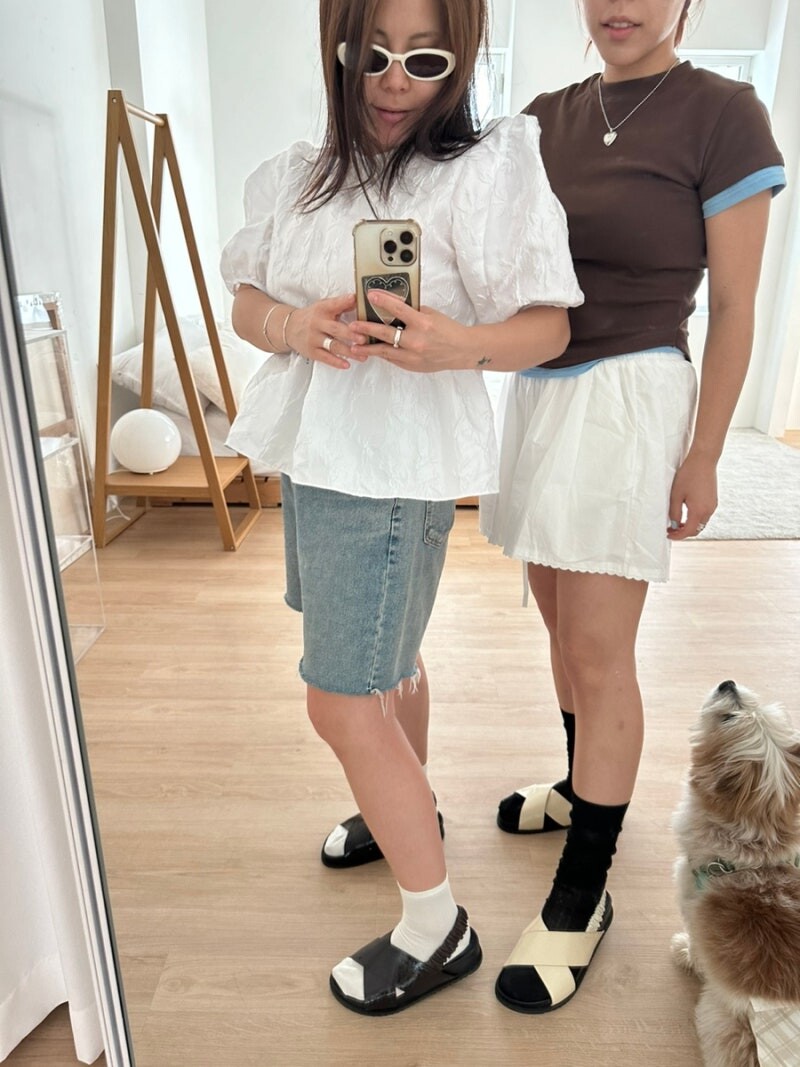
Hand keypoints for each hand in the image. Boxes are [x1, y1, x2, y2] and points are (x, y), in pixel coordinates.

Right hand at [285, 294, 361, 368]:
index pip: (333, 304)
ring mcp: (314, 338)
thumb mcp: (324, 307)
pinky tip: (347, 365)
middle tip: (364, 338)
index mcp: (322, 309)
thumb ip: (341, 305)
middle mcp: (317, 323)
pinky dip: (336, 362)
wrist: (290, 328)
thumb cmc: (313, 317)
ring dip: (348, 351)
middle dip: (350, 334)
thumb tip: (359, 300)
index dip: (344, 301)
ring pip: (333, 346)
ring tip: (363, 355)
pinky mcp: (312, 351)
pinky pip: (325, 358)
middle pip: (335, 329)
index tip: (355, 299)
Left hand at [347, 290, 474, 371]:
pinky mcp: (411, 366)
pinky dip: (383, 353)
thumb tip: (393, 307)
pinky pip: (392, 359)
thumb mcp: (431, 315)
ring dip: (368, 348)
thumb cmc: (448, 330)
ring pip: (384, 352)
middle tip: (352, 326)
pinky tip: (372, 350)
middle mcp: (416, 341)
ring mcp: (413, 356)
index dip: (383, 301)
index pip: (398, 309)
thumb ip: (412, 312)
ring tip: (353, 345)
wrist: (461, 351)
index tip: (370, 295)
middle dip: (366, 329)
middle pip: (386, 334)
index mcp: (423, 324)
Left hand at [667, 451, 717, 539]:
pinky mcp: (714, 501)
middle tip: (671, 529)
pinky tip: (686, 514)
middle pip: (696, 530)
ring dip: (690, 526)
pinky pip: (705, 516)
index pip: (688, 531)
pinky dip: (695, 519)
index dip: (677, 536)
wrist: (703, 460)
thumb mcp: (676, 495)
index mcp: (699, 511)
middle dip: (683, 533)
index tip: (668, 535)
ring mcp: (713, 505)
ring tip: (677, 522)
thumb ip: (674, 512)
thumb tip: (674, 524)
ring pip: (701, 524)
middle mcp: (709, 510)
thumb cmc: (688, 475)